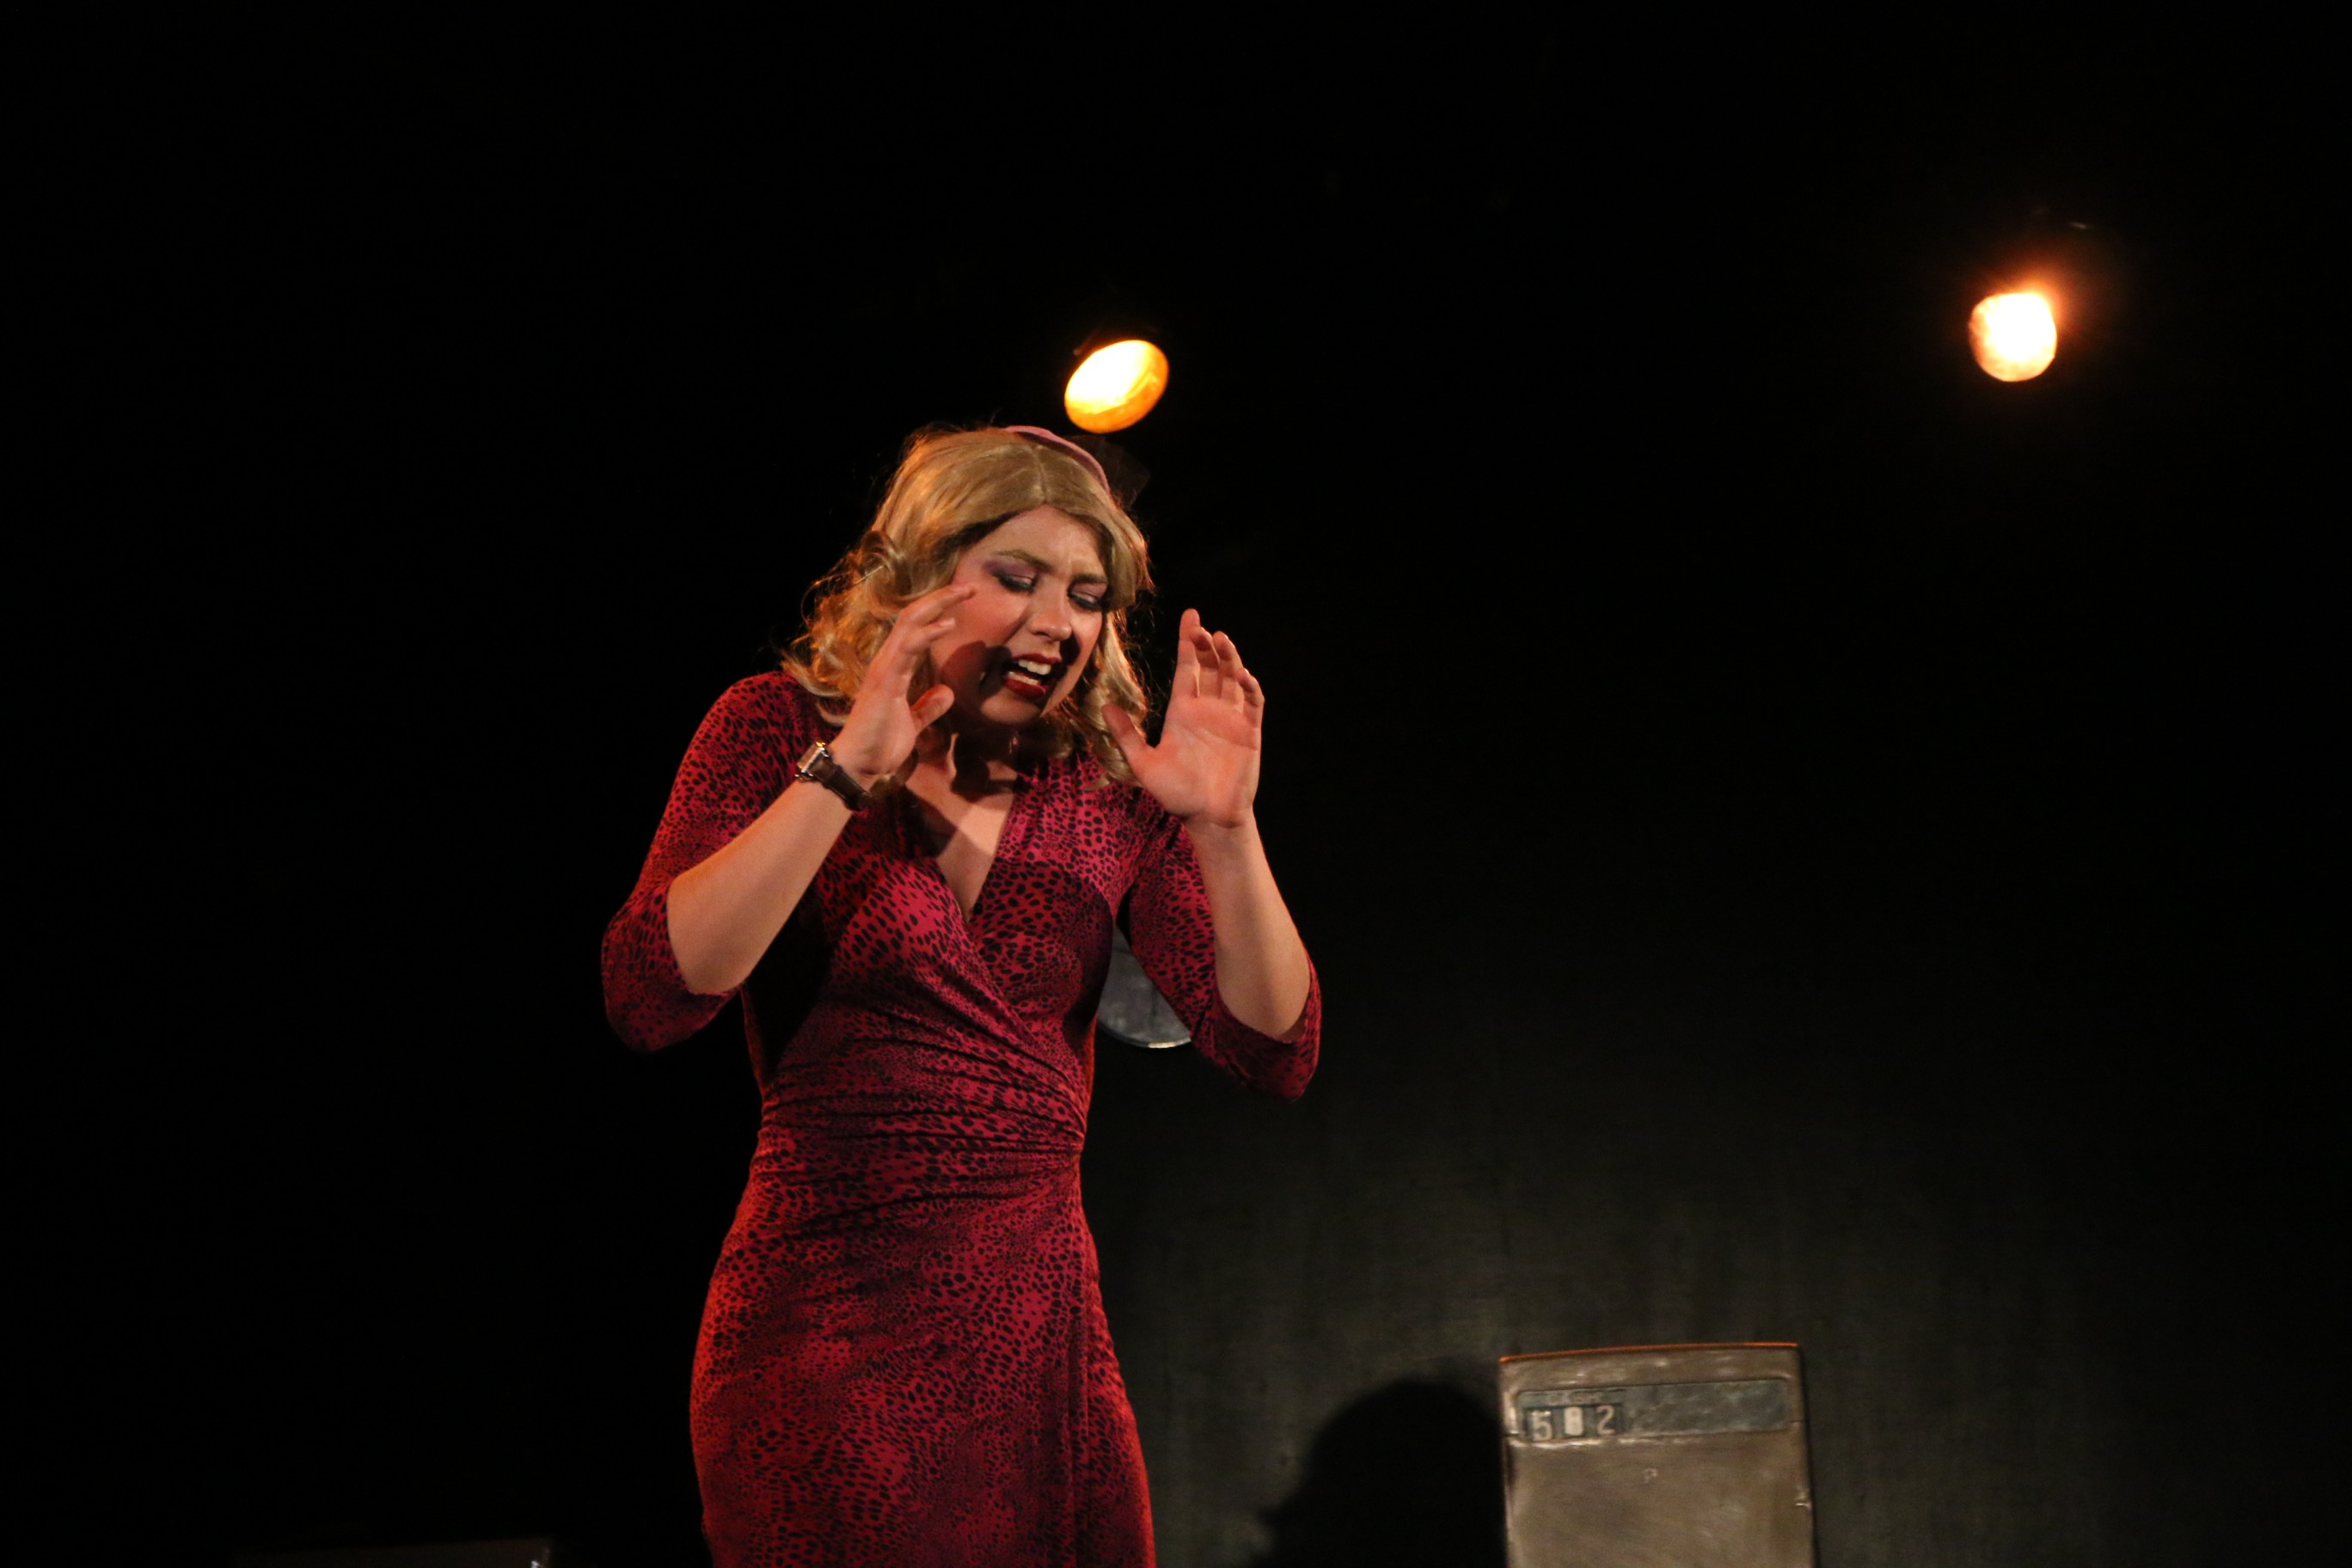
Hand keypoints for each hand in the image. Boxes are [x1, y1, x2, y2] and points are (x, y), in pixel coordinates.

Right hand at [829, 584, 973, 784]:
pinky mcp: (885, 682)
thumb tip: (946, 692)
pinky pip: (907, 649)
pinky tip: (947, 624)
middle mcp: (887, 661)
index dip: (938, 610)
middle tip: (970, 586)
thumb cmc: (880, 745)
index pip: (916, 628)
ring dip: (938, 605)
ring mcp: (884, 669)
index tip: (964, 600)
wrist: (859, 766)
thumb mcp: (913, 723)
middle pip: (913, 616)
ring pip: (910, 624)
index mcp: (894, 668)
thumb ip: (927, 707)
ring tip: (963, 593)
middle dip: (942, 597)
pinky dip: (927, 634)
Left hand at [1106, 608, 1262, 828]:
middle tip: (1202, 628)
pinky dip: (1249, 687)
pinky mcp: (1249, 732)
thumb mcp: (1144, 763)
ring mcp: (1230, 718)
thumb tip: (1105, 706)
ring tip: (1222, 640)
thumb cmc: (1177, 793)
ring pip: (1232, 678)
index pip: (1187, 667)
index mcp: (1183, 711)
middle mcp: (1208, 709)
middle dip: (1208, 645)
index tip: (1190, 616)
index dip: (1189, 641)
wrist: (1208, 818)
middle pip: (1211, 667)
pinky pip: (1252, 702)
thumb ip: (1126, 735)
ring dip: (1229, 659)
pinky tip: (1242, 674)